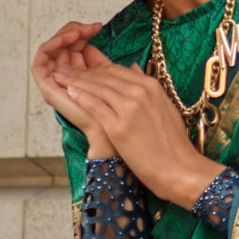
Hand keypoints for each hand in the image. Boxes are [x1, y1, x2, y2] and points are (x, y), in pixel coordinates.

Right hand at [32, 22, 113, 147]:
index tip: (97, 26)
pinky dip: (51, 44)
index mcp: (81, 80)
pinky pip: (41, 58)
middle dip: (74, 31)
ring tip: (79, 31)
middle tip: (90, 27)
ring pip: (50, 49)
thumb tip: (124, 60)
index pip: (74, 50)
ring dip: (63, 35)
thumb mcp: (118, 87)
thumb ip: (114, 73)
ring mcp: (55, 84)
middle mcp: (66, 81)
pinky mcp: (47, 87)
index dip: (82, 35)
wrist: (113, 140)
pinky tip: (68, 37)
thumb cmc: (119, 121)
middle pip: (61, 47)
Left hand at [52, 60, 222, 207]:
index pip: (117, 70)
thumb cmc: (173, 145)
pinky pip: (94, 106)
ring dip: (75, 80)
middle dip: (81, 71)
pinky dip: (80, 97)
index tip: (82, 70)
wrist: (179, 169)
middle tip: (64, 69)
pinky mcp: (119, 127)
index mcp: (152, 87)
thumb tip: (134, 69)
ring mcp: (129, 108)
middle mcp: (140, 92)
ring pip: (96, 88)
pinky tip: (68, 92)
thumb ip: (148, 89)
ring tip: (60, 77)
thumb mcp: (165, 108)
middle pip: (104, 76)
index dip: (96, 69)